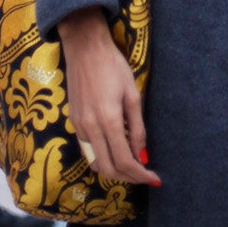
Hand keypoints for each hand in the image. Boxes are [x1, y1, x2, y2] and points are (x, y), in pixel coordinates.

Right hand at [58, 8, 160, 187]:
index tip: (154, 178)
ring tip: (131, 165)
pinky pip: (88, 149)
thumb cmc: (113, 66)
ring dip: (113, 170)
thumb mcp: (132, 94)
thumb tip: (142, 155)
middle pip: (107, 168)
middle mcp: (90, 128)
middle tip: (144, 176)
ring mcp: (79, 126)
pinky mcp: (73, 121)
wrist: (85, 48)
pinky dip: (102, 157)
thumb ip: (137, 127)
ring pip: (95, 162)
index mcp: (108, 120)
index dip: (139, 175)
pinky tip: (115, 150)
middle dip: (127, 178)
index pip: (124, 161)